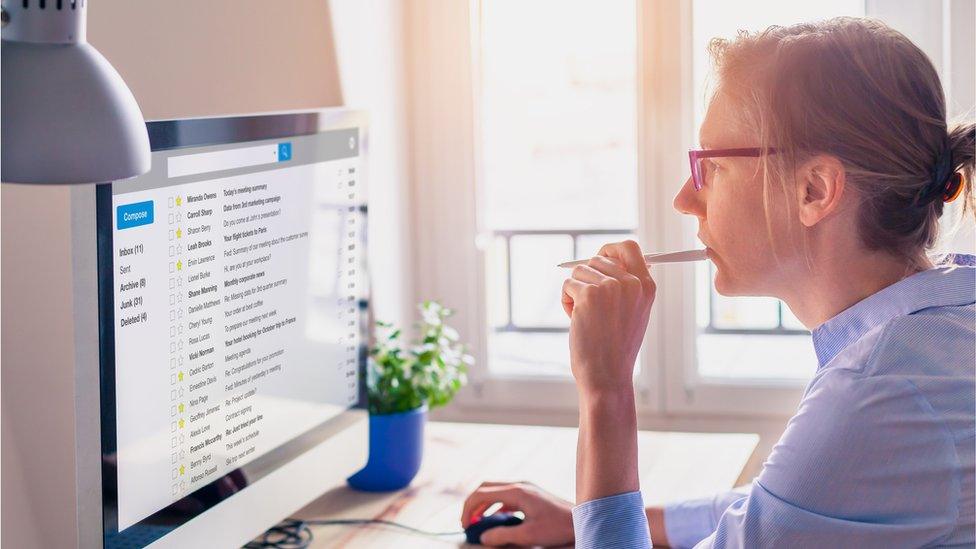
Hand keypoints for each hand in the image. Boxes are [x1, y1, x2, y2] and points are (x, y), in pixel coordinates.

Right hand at [460, 481, 574, 546]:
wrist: (581, 520)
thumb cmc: (558, 527)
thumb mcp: (528, 535)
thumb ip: (503, 535)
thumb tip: (483, 537)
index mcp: (517, 492)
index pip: (482, 493)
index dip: (468, 508)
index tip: (465, 524)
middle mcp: (519, 485)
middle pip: (486, 488)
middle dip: (472, 504)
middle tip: (467, 522)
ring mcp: (525, 488)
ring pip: (495, 491)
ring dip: (484, 505)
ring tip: (477, 522)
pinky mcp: (530, 494)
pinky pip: (506, 496)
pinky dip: (495, 507)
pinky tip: (496, 521)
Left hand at [561, 240, 655, 395]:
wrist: (607, 375)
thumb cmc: (616, 348)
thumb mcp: (634, 312)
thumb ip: (627, 285)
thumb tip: (607, 258)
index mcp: (646, 286)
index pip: (629, 247)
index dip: (610, 250)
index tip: (599, 258)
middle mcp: (631, 283)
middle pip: (597, 259)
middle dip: (587, 279)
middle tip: (590, 306)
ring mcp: (610, 287)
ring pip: (579, 271)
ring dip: (576, 292)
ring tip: (586, 317)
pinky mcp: (588, 295)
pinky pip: (567, 285)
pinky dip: (566, 302)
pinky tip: (576, 321)